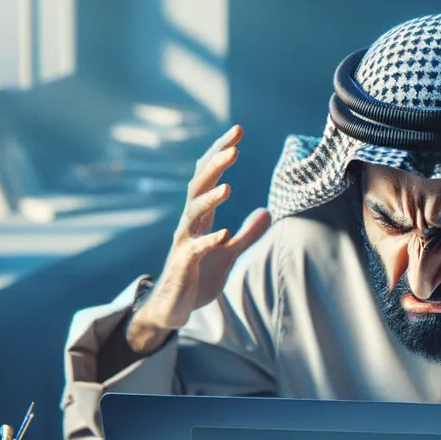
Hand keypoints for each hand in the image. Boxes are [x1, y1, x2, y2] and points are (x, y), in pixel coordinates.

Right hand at [127, 125, 270, 354]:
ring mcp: (184, 243)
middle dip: (214, 164)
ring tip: (228, 186)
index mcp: (201, 217)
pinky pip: (195, 250)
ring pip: (193, 213)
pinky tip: (223, 234)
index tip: (236, 130)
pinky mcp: (183, 265)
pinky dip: (209, 241)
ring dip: (209, 199)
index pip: (209, 176)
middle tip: (233, 146)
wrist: (172, 309)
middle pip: (198, 185)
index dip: (220, 153)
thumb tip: (268, 212)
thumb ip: (248, 234)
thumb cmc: (197, 278)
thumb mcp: (228, 254)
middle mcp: (189, 224)